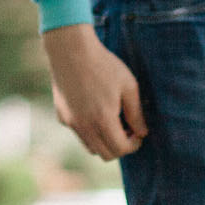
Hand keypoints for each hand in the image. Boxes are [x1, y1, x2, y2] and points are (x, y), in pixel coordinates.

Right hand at [45, 23, 145, 160]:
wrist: (70, 50)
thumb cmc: (104, 65)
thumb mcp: (128, 86)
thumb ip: (136, 113)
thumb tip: (142, 133)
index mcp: (103, 120)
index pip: (120, 149)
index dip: (133, 145)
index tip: (138, 133)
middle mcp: (84, 126)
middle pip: (105, 154)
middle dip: (120, 146)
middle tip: (127, 128)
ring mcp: (70, 122)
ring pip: (90, 147)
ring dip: (104, 141)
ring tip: (112, 120)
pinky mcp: (62, 116)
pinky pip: (79, 133)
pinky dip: (90, 131)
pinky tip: (95, 109)